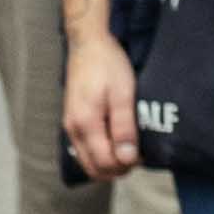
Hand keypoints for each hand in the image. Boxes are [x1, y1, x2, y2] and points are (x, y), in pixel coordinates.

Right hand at [64, 21, 140, 180]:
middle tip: (138, 154)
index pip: (104, 163)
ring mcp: (70, 126)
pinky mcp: (72, 121)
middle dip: (117, 169)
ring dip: (108, 163)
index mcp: (85, 124)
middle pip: (94, 168)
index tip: (143, 153)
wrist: (89, 44)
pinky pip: (84, 149)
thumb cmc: (108, 65)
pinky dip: (100, 154)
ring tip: (130, 148)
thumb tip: (127, 159)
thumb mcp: (123, 94)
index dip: (126, 165)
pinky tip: (116, 142)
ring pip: (88, 161)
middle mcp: (73, 129)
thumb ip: (124, 128)